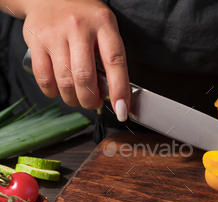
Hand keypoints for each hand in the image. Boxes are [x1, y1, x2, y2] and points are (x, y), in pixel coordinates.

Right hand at [22, 0, 128, 120]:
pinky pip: (43, 78)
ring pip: (64, 81)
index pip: (115, 61)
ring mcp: (55, 35)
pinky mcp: (36, 42)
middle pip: (84, 77)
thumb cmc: (84, 16)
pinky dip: (53, 92)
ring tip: (79, 98)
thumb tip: (111, 92)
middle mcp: (79, 28)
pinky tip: (60, 90)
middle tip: (95, 103)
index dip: (120, 89)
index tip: (122, 109)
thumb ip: (110, 56)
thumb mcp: (105, 28)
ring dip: (73, 99)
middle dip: (91, 100)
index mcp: (103, 25)